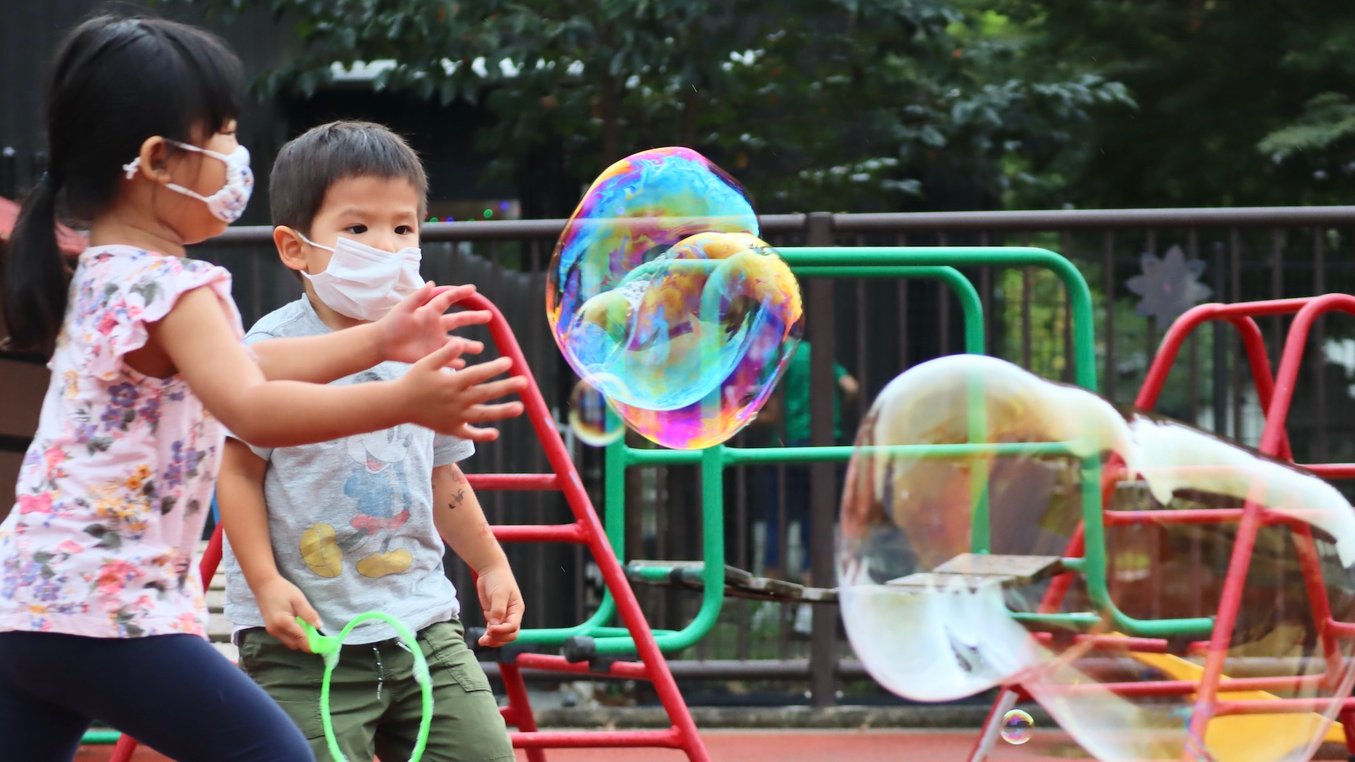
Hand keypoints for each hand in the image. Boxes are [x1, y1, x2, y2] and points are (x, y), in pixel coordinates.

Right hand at [256, 576, 322, 651]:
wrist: (264, 585)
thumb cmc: (282, 590)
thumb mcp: (299, 600)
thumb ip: (309, 614)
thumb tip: (319, 626)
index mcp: (283, 623)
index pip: (301, 639)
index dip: (311, 644)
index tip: (321, 645)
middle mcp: (276, 631)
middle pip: (294, 645)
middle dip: (305, 642)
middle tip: (315, 634)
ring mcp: (271, 631)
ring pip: (289, 643)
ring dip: (299, 639)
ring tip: (307, 627)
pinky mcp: (270, 630)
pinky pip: (284, 638)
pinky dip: (292, 636)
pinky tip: (298, 625)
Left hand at [377, 282, 490, 365]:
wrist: (382, 343)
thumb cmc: (392, 323)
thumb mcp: (404, 308)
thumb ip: (418, 296)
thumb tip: (432, 283)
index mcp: (430, 312)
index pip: (448, 300)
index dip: (460, 293)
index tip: (473, 289)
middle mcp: (436, 326)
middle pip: (459, 320)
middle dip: (474, 318)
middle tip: (489, 316)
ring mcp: (436, 341)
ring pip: (457, 343)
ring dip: (468, 345)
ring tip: (480, 348)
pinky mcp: (432, 355)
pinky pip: (447, 359)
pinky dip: (456, 362)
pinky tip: (465, 366)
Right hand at [400, 342, 527, 440]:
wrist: (397, 404)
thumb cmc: (413, 379)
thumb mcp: (426, 362)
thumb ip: (445, 353)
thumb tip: (462, 343)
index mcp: (451, 383)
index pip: (478, 374)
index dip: (494, 368)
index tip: (509, 361)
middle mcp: (456, 400)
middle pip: (486, 394)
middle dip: (506, 387)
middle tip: (525, 382)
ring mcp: (454, 417)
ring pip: (482, 415)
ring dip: (502, 412)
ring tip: (520, 408)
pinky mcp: (450, 429)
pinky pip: (468, 434)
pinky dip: (481, 435)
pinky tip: (495, 433)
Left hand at [475, 563, 523, 646]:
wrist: (491, 570)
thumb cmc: (498, 579)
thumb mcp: (499, 593)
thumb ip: (498, 609)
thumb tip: (495, 625)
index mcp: (517, 610)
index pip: (513, 627)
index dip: (502, 631)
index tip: (490, 628)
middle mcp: (511, 615)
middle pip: (509, 634)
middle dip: (499, 638)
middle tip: (486, 638)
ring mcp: (502, 616)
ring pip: (501, 635)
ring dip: (493, 640)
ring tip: (482, 641)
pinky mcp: (493, 616)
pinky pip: (493, 630)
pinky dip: (488, 636)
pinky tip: (481, 639)